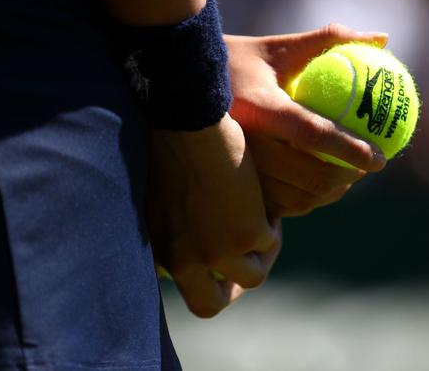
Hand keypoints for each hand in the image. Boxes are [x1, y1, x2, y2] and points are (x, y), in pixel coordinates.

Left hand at [147, 114, 280, 316]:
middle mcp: (185, 261)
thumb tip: (188, 238)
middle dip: (228, 290)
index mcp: (160, 251)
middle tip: (243, 262)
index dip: (200, 278)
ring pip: (252, 277)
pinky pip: (268, 242)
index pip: (179, 286)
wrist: (185, 124)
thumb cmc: (167, 146)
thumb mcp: (158, 198)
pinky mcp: (247, 235)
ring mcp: (217, 253)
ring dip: (260, 255)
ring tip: (260, 223)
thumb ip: (171, 227)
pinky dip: (270, 227)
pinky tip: (263, 201)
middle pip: (208, 305)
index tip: (214, 262)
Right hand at [225, 24, 388, 217]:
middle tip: (366, 169)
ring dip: (328, 194)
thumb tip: (382, 38)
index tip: (382, 157)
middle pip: (308, 176)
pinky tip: (317, 188)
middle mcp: (245, 142)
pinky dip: (304, 202)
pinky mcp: (231, 183)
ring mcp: (236, 167)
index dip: (350, 149)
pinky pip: (277, 205)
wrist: (181, 86)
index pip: (313, 133)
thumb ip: (329, 40)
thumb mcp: (278, 47)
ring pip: (295, 197)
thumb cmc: (235, 60)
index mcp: (258, 107)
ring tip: (347, 179)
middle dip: (346, 179)